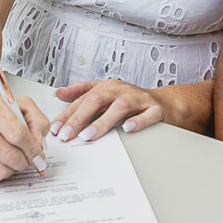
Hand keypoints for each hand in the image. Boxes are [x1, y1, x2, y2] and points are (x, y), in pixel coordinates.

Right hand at [0, 93, 49, 184]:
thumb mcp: (19, 105)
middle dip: (25, 161)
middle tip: (29, 159)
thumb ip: (37, 120)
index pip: (17, 133)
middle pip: (9, 155)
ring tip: (13, 159)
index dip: (33, 148)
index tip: (39, 154)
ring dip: (13, 169)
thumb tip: (39, 145)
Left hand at [49, 79, 164, 143]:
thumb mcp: (105, 91)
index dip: (68, 114)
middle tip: (67, 134)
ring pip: (120, 107)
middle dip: (80, 118)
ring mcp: (139, 99)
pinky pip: (148, 114)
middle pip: (97, 100)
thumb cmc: (132, 99)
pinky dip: (138, 121)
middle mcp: (121, 91)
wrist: (165, 103)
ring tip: (89, 135)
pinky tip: (127, 129)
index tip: (56, 129)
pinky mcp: (156, 110)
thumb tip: (59, 94)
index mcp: (107, 87)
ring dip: (103, 121)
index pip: (83, 99)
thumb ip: (82, 91)